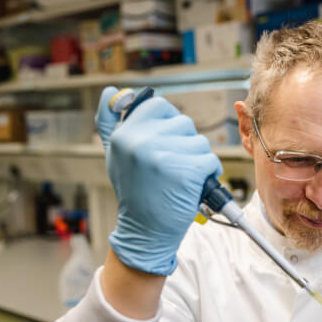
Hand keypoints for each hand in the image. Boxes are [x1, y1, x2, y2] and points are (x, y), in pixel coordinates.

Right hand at [95, 86, 221, 274]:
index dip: (168, 124)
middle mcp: (141, 141)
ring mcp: (165, 156)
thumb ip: (111, 121)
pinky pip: (210, 160)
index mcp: (125, 133)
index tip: (164, 144)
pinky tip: (191, 186)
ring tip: (178, 178)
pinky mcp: (187, 170)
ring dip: (197, 159)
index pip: (159, 105)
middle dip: (184, 144)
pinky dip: (207, 173)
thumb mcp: (115, 154)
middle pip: (184, 123)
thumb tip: (111, 91)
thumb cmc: (135, 191)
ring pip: (200, 142)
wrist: (145, 230)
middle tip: (169, 168)